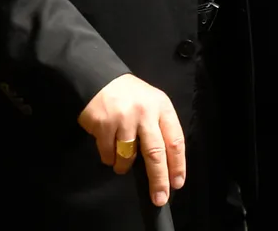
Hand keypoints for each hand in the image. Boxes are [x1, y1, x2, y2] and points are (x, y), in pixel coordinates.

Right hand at [78, 73, 184, 207]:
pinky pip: (108, 154)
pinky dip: (109, 158)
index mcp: (161, 106)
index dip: (177, 164)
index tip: (177, 183)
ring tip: (122, 162)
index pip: (175, 140)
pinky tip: (108, 147)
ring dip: (125, 166)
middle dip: (158, 179)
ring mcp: (124, 118)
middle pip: (155, 153)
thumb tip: (167, 164)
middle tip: (160, 198)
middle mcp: (145, 112)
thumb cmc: (131, 96)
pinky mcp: (104, 124)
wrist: (100, 79)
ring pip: (129, 157)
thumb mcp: (152, 104)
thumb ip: (160, 127)